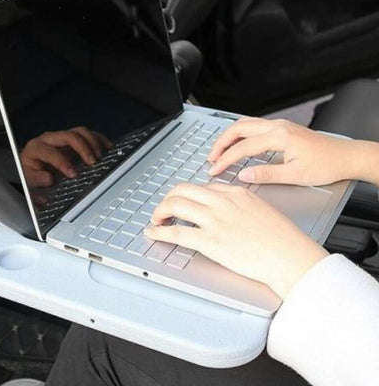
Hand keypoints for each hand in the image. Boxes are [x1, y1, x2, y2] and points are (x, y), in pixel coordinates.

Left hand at [21, 126, 111, 187]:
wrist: (34, 167)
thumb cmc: (32, 173)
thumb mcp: (29, 180)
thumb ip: (37, 180)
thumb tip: (48, 178)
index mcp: (36, 148)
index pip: (50, 152)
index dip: (62, 162)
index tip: (73, 174)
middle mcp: (49, 139)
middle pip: (68, 136)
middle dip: (83, 148)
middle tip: (92, 162)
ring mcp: (62, 137)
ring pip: (80, 132)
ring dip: (93, 143)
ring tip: (100, 157)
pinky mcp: (73, 138)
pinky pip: (88, 134)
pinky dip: (99, 139)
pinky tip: (107, 147)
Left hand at [145, 183, 327, 298]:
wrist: (290, 255)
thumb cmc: (282, 237)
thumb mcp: (261, 209)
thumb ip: (241, 206)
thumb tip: (228, 211)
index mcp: (235, 193)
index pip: (201, 187)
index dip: (186, 194)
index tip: (181, 201)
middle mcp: (221, 202)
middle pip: (183, 190)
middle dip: (168, 198)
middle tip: (164, 209)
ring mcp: (214, 220)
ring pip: (175, 205)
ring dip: (160, 211)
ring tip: (156, 220)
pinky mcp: (210, 241)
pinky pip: (177, 232)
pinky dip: (160, 232)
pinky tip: (153, 233)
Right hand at [208, 118, 359, 185]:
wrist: (345, 157)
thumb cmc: (326, 165)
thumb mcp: (295, 175)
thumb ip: (266, 174)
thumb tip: (243, 175)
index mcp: (279, 136)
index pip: (243, 147)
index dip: (226, 159)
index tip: (214, 169)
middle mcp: (277, 126)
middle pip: (239, 128)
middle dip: (221, 142)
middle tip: (211, 157)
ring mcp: (280, 125)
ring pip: (245, 124)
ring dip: (229, 137)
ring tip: (219, 151)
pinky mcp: (282, 128)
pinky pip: (254, 127)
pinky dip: (240, 135)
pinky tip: (237, 145)